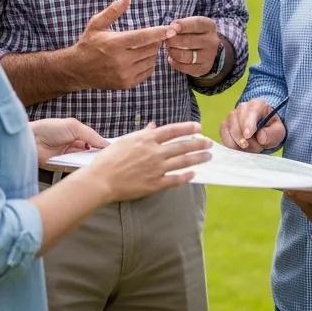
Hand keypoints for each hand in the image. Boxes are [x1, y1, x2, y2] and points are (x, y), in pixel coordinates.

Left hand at [31, 117, 106, 165]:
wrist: (30, 139)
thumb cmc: (49, 128)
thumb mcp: (74, 127)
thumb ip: (91, 135)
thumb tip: (106, 144)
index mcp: (78, 135)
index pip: (95, 142)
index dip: (103, 146)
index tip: (115, 151)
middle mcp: (74, 147)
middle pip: (91, 153)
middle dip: (98, 156)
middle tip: (109, 160)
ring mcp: (68, 157)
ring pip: (84, 162)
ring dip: (90, 163)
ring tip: (100, 164)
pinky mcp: (62, 167)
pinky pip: (75, 169)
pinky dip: (80, 169)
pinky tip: (87, 169)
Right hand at [68, 0, 175, 89]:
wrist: (77, 70)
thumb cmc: (88, 44)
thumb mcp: (96, 24)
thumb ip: (113, 10)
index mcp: (115, 44)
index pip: (143, 37)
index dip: (160, 32)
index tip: (172, 29)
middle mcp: (121, 61)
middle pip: (151, 48)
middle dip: (156, 40)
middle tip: (154, 35)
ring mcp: (124, 74)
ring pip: (151, 60)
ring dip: (152, 52)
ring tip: (143, 46)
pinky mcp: (126, 84)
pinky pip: (148, 72)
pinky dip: (149, 63)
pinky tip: (141, 58)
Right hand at [81, 121, 211, 202]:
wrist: (102, 180)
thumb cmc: (110, 158)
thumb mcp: (126, 140)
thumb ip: (143, 133)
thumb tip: (153, 126)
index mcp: (147, 139)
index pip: (173, 130)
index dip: (187, 128)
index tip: (198, 127)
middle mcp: (155, 152)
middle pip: (182, 146)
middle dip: (198, 144)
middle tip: (209, 143)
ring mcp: (156, 168)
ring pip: (182, 162)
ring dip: (197, 158)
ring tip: (208, 156)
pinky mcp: (154, 184)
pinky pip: (174, 179)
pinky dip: (186, 176)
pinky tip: (193, 174)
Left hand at [166, 16, 221, 76]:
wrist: (205, 49)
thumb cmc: (193, 32)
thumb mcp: (190, 24)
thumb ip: (180, 24)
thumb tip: (171, 28)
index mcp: (209, 26)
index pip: (197, 24)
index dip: (184, 25)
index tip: (172, 26)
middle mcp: (212, 41)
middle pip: (189, 41)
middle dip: (173, 40)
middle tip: (166, 40)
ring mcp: (209, 56)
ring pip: (185, 56)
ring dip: (173, 52)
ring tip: (169, 48)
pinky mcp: (204, 68)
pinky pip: (184, 67)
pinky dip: (174, 62)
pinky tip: (172, 58)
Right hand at [220, 98, 286, 152]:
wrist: (264, 129)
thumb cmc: (270, 128)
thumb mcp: (278, 131)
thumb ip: (272, 133)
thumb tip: (261, 137)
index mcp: (258, 105)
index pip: (251, 111)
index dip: (248, 123)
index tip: (248, 136)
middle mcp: (242, 107)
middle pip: (236, 121)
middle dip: (243, 138)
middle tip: (256, 147)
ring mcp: (231, 115)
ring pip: (228, 129)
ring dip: (238, 143)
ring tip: (250, 147)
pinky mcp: (225, 125)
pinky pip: (223, 135)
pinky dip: (230, 144)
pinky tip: (240, 148)